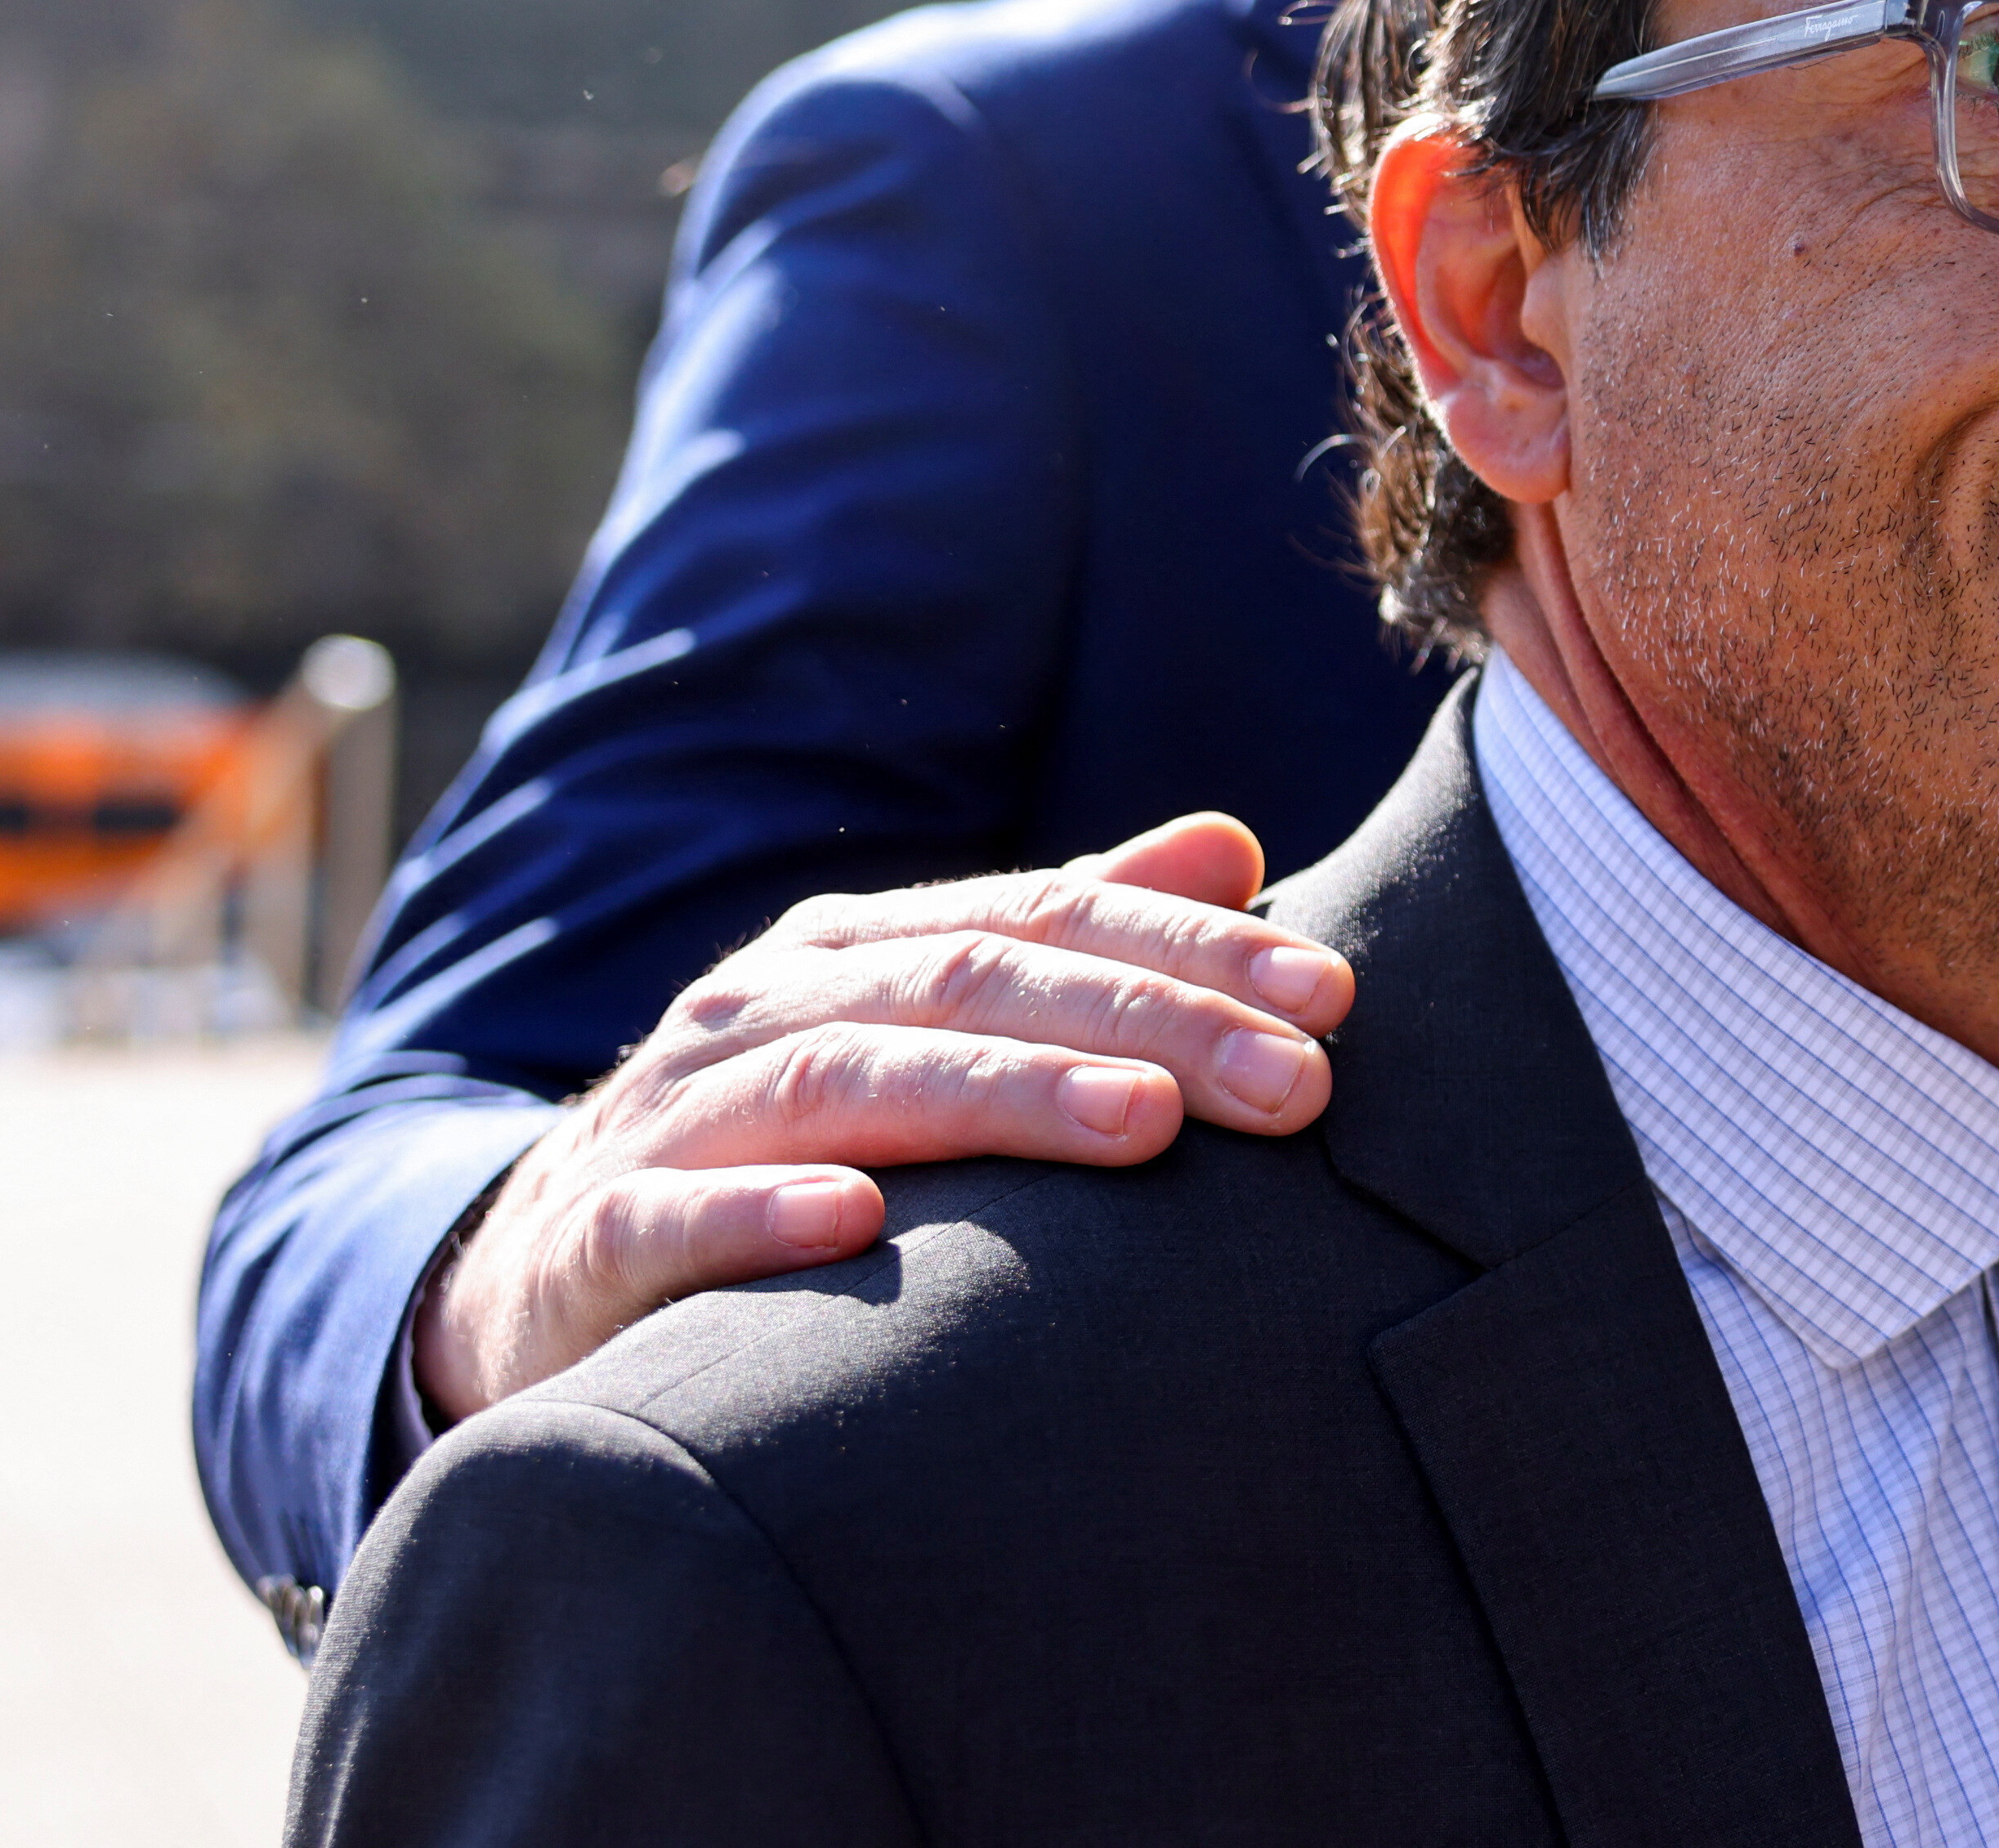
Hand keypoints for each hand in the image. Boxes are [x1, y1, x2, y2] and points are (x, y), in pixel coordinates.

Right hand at [412, 815, 1351, 1423]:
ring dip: (1003, 1098)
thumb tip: (1238, 844)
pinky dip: (761, 1211)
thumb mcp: (924, 1028)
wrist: (539, 1278)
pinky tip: (857, 1225)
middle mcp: (770, 1008)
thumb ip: (1072, 941)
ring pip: (852, 1085)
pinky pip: (673, 1219)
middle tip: (1297, 1085)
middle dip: (1151, 1025)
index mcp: (862, 951)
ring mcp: (673, 1117)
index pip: (1050, 919)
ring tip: (1143, 1126)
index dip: (1196, 950)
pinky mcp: (597, 1242)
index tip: (1336, 995)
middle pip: (977, 988)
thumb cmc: (780, 1150)